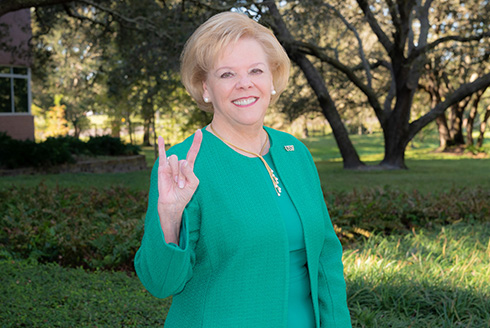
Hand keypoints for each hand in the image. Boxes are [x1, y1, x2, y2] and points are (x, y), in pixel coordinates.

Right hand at [157, 129, 202, 243]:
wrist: (173, 202)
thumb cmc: (184, 194)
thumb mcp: (194, 183)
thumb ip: (190, 172)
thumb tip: (182, 162)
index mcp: (188, 166)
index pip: (193, 152)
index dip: (196, 142)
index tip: (200, 132)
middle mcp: (179, 164)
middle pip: (183, 161)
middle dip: (183, 174)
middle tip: (182, 185)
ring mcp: (170, 165)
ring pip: (174, 160)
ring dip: (176, 173)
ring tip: (176, 183)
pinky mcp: (162, 168)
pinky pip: (161, 154)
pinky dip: (161, 146)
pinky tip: (161, 138)